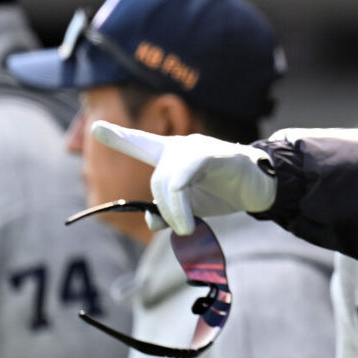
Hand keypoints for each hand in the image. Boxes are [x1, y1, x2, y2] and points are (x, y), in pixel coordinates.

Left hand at [91, 121, 277, 234]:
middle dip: (165, 208)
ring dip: (174, 210)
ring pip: (167, 179)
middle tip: (183, 228)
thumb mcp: (193, 207)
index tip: (96, 128)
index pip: (141, 144)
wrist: (261, 187)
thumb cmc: (225, 192)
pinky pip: (184, 176)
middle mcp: (181, 147)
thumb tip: (152, 220)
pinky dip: (181, 202)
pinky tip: (189, 222)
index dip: (118, 137)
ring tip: (187, 228)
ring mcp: (197, 148)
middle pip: (157, 177)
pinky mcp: (213, 155)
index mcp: (172, 157)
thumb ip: (169, 212)